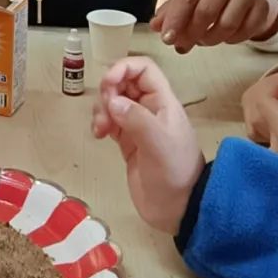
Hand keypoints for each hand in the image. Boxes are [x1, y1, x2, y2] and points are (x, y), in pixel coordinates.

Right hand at [90, 56, 204, 234]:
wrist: (179, 208)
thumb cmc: (174, 173)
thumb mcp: (158, 144)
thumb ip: (136, 119)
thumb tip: (112, 101)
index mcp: (163, 103)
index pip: (143, 69)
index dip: (123, 68)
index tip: (108, 85)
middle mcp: (150, 109)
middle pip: (124, 83)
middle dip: (108, 91)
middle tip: (104, 112)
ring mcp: (138, 126)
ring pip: (114, 102)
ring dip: (101, 109)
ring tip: (100, 129)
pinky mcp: (127, 143)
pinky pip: (109, 121)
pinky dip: (100, 123)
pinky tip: (99, 136)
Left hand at [150, 0, 277, 53]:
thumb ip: (169, 12)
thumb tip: (157, 26)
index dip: (175, 21)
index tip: (167, 39)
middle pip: (206, 12)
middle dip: (191, 34)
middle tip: (184, 45)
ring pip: (226, 25)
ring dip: (210, 39)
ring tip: (202, 40)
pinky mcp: (261, 5)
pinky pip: (244, 31)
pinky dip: (231, 40)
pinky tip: (224, 36)